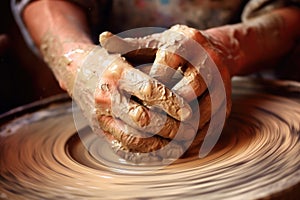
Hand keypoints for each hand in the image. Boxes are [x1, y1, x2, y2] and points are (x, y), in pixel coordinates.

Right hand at [74, 46, 195, 158]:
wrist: (78, 72)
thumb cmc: (112, 62)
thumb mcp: (128, 52)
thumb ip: (154, 60)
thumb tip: (183, 67)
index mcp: (117, 74)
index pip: (149, 90)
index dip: (171, 102)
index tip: (188, 111)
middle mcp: (106, 97)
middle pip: (143, 119)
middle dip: (170, 128)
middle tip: (190, 131)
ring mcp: (101, 117)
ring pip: (134, 139)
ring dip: (161, 146)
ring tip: (181, 146)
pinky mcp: (100, 132)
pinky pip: (123, 150)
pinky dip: (146, 157)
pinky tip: (164, 156)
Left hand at [99, 25, 231, 156]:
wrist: (216, 51)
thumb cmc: (176, 49)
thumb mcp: (153, 42)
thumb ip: (128, 44)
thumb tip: (102, 38)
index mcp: (186, 43)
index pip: (164, 71)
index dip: (147, 91)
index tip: (132, 103)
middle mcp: (208, 61)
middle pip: (187, 92)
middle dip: (165, 110)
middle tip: (146, 123)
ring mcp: (221, 83)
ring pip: (202, 112)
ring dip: (180, 128)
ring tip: (159, 138)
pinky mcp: (226, 102)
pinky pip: (211, 125)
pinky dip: (193, 137)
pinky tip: (176, 144)